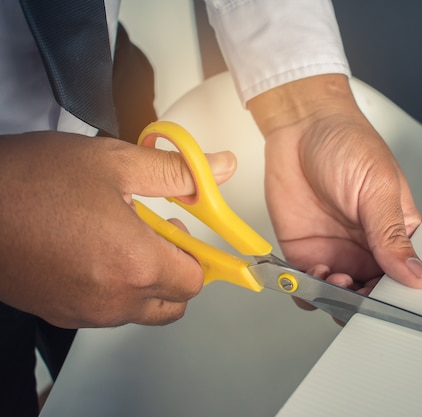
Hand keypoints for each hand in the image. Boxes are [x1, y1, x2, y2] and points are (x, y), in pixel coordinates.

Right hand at [0, 131, 235, 327]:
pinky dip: (116, 287)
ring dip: (146, 279)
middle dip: (177, 270)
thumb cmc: (30, 182)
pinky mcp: (60, 312)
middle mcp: (112, 299)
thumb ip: (178, 172)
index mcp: (135, 264)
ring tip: (123, 233)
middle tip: (159, 232)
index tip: (192, 234)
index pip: (195, 280)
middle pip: (173, 303)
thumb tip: (219, 169)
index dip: (199, 254)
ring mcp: (84, 311)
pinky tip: (96, 248)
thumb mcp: (116, 163)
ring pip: (140, 310)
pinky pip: (107, 310)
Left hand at [249, 74, 421, 297]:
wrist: (300, 126)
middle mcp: (368, 248)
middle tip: (359, 292)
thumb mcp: (378, 189)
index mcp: (397, 234)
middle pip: (372, 296)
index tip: (390, 302)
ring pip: (339, 298)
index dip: (398, 297)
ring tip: (335, 276)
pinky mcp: (305, 252)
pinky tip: (312, 273)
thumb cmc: (347, 144)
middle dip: (365, 303)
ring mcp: (336, 252)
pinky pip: (307, 286)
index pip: (405, 279)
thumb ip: (393, 236)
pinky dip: (307, 291)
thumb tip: (420, 276)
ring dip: (336, 299)